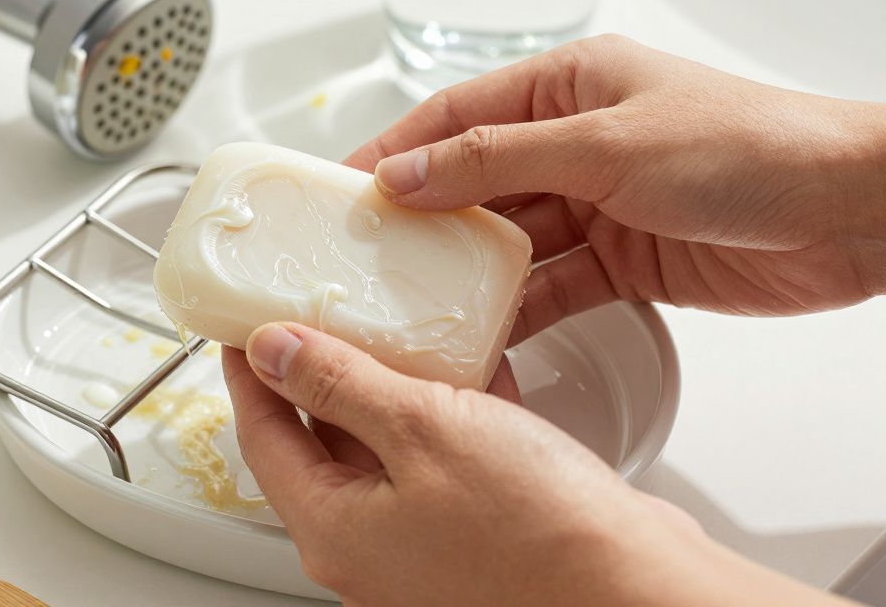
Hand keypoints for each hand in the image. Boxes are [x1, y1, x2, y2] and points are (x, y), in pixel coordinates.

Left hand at [224, 323, 850, 606]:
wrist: (637, 588)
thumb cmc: (538, 533)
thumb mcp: (420, 430)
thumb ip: (340, 384)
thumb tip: (274, 351)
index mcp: (334, 527)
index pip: (261, 435)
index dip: (251, 370)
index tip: (247, 320)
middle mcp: (370, 544)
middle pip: (319, 440)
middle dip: (320, 369)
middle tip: (319, 306)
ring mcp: (423, 542)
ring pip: (385, 446)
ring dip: (389, 383)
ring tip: (392, 320)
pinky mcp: (474, 531)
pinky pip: (441, 459)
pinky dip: (447, 411)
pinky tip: (470, 364)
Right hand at [348, 35, 885, 343]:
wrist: (846, 213)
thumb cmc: (745, 146)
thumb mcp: (604, 143)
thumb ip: (498, 159)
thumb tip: (407, 174)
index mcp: (568, 87)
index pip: (456, 117)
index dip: (395, 153)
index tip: (341, 191)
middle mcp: (576, 142)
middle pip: (476, 184)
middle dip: (422, 223)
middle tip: (363, 261)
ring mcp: (598, 204)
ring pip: (509, 242)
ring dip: (467, 274)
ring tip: (409, 307)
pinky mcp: (623, 261)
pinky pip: (551, 286)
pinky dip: (517, 311)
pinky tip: (481, 334)